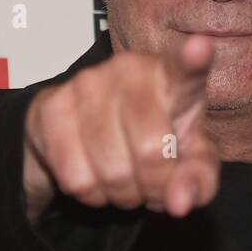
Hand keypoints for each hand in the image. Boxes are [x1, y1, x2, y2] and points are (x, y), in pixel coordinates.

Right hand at [22, 35, 220, 221]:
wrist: (90, 132)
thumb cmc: (156, 140)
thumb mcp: (189, 161)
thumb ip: (198, 180)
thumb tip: (179, 202)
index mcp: (175, 78)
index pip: (185, 69)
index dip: (194, 60)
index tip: (200, 48)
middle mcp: (131, 70)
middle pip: (150, 151)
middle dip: (154, 186)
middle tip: (151, 184)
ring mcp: (87, 83)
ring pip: (111, 171)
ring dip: (122, 194)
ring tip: (125, 180)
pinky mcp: (51, 105)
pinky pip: (75, 178)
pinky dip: (91, 194)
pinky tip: (96, 176)